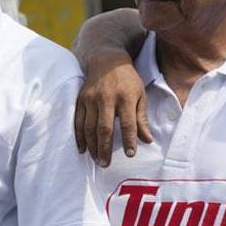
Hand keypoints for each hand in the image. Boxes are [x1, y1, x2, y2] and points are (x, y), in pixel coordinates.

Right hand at [73, 51, 150, 166]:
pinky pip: (77, 122)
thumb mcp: (140, 95)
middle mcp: (106, 99)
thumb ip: (141, 118)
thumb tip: (147, 140)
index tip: (130, 154)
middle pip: (104, 128)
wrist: (106, 60)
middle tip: (106, 164)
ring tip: (97, 160)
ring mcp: (91, 99)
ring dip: (92, 146)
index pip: (128, 123)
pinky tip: (83, 149)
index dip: (129, 140)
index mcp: (125, 97)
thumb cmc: (127, 79)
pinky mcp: (80, 100)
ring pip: (89, 127)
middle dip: (105, 148)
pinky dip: (79, 137)